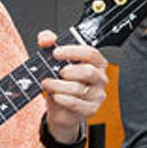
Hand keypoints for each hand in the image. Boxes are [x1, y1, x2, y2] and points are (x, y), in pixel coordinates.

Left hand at [36, 31, 107, 145]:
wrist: (61, 108)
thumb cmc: (62, 82)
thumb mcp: (54, 60)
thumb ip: (49, 43)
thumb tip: (46, 38)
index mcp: (96, 63)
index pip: (91, 53)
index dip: (73, 51)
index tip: (56, 52)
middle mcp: (100, 78)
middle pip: (89, 72)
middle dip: (69, 71)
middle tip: (57, 72)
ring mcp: (97, 95)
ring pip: (79, 89)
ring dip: (59, 86)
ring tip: (48, 83)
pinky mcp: (91, 109)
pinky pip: (77, 104)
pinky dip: (64, 99)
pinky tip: (56, 96)